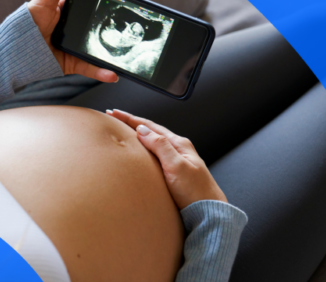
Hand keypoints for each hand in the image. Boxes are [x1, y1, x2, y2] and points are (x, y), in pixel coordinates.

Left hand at [28, 0, 129, 82]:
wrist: (13, 52)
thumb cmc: (26, 23)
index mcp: (70, 9)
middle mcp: (76, 27)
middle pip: (102, 21)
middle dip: (119, 19)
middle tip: (133, 13)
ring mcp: (76, 45)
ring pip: (100, 47)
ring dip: (114, 51)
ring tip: (129, 49)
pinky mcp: (73, 63)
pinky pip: (90, 68)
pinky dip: (101, 72)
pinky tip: (111, 74)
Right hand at [107, 109, 227, 208]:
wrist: (211, 213)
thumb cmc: (196, 192)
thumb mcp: (176, 166)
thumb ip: (160, 146)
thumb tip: (142, 130)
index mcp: (179, 144)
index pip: (149, 126)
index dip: (130, 119)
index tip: (114, 113)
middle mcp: (178, 149)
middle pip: (151, 131)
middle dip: (131, 123)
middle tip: (114, 117)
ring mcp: (177, 160)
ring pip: (153, 142)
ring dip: (137, 135)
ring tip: (123, 131)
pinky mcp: (175, 173)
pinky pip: (155, 154)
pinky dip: (143, 149)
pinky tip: (138, 153)